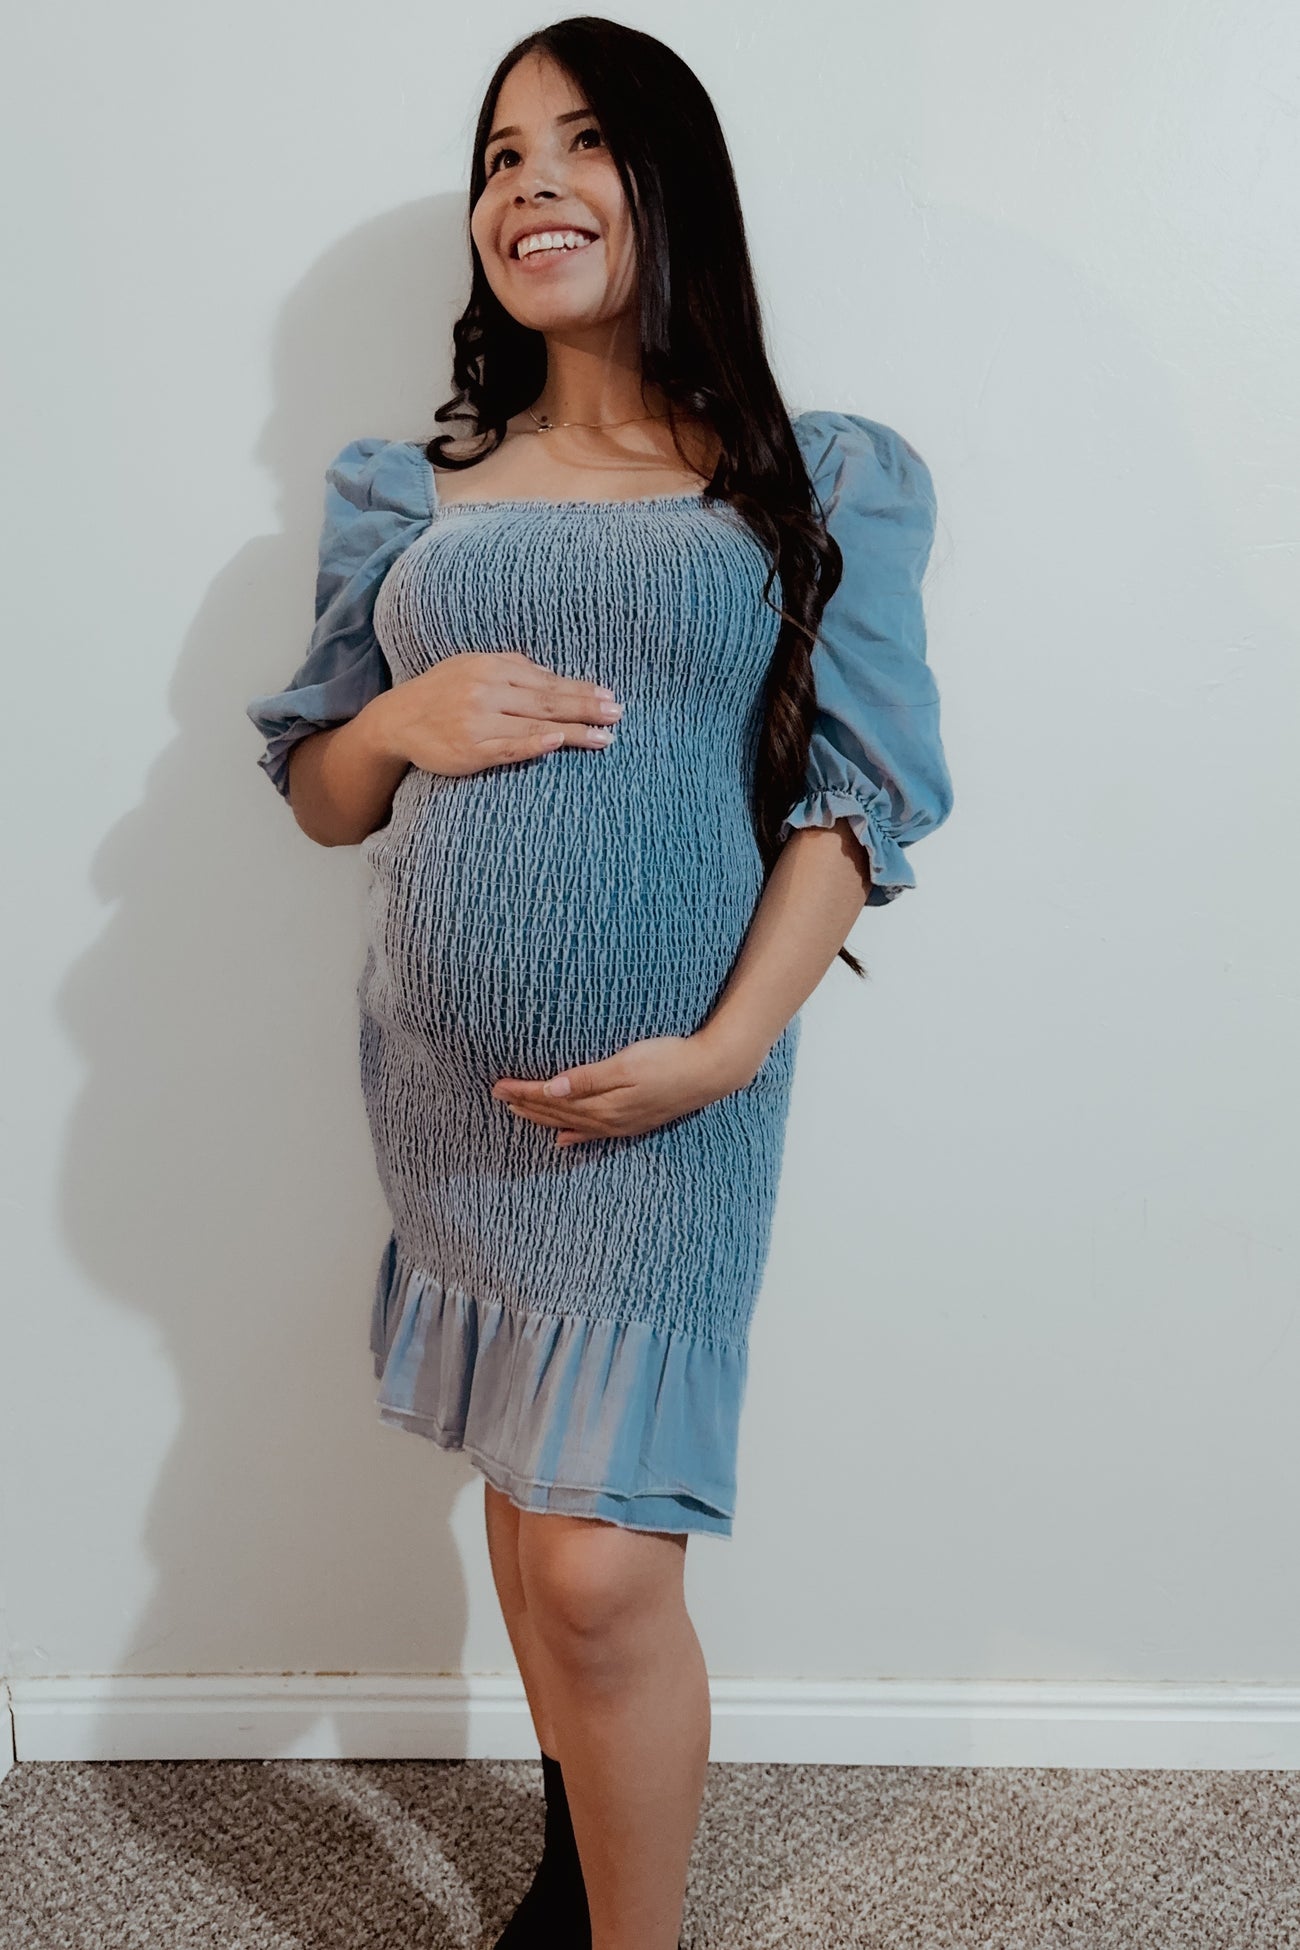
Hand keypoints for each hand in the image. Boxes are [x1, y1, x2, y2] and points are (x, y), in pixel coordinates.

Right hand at [370, 651, 622, 776]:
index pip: (546, 681)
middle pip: (547, 701)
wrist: (397, 720)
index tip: (608, 695)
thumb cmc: (440, 693)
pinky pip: (508, 747)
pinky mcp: (471, 749)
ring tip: (604, 737)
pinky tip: (556, 742)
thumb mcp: (471, 666)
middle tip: (617, 713)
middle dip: (586, 707)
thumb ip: (511, 667)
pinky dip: (533, 744)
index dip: (579, 689)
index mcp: (491, 668)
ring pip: (535, 724)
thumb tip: (550, 674)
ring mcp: (479, 721)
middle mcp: (487, 691)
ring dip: (573, 731)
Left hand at [490, 1032, 758, 1149]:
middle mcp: (608, 1119)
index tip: (498, 1085)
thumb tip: (552, 1089)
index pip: (552, 1099)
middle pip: (557, 1113)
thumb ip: (588, 1078)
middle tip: (498, 1096)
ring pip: (572, 1123)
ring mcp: (621, 1123)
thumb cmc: (669, 1060)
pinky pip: (594, 1133)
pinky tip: (562, 1139)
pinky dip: (574, 1135)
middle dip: (527, 1105)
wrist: (711, 1072)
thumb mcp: (626, 1063)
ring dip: (544, 1118)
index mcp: (603, 1103)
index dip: (524, 1092)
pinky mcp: (633, 1122)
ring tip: (520, 1113)